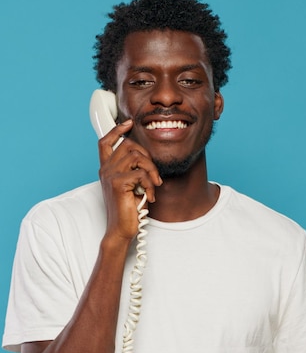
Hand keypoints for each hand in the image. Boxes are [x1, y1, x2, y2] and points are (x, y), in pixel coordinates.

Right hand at [98, 120, 161, 240]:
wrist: (120, 229)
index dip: (117, 129)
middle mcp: (106, 169)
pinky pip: (141, 174)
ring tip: (154, 186)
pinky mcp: (118, 183)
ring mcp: (110, 175)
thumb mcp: (131, 186)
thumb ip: (132, 170)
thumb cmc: (128, 210)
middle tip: (153, 175)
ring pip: (137, 157)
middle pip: (128, 145)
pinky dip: (150, 185)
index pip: (105, 141)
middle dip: (147, 156)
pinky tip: (150, 196)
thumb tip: (146, 158)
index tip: (129, 123)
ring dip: (151, 171)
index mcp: (106, 168)